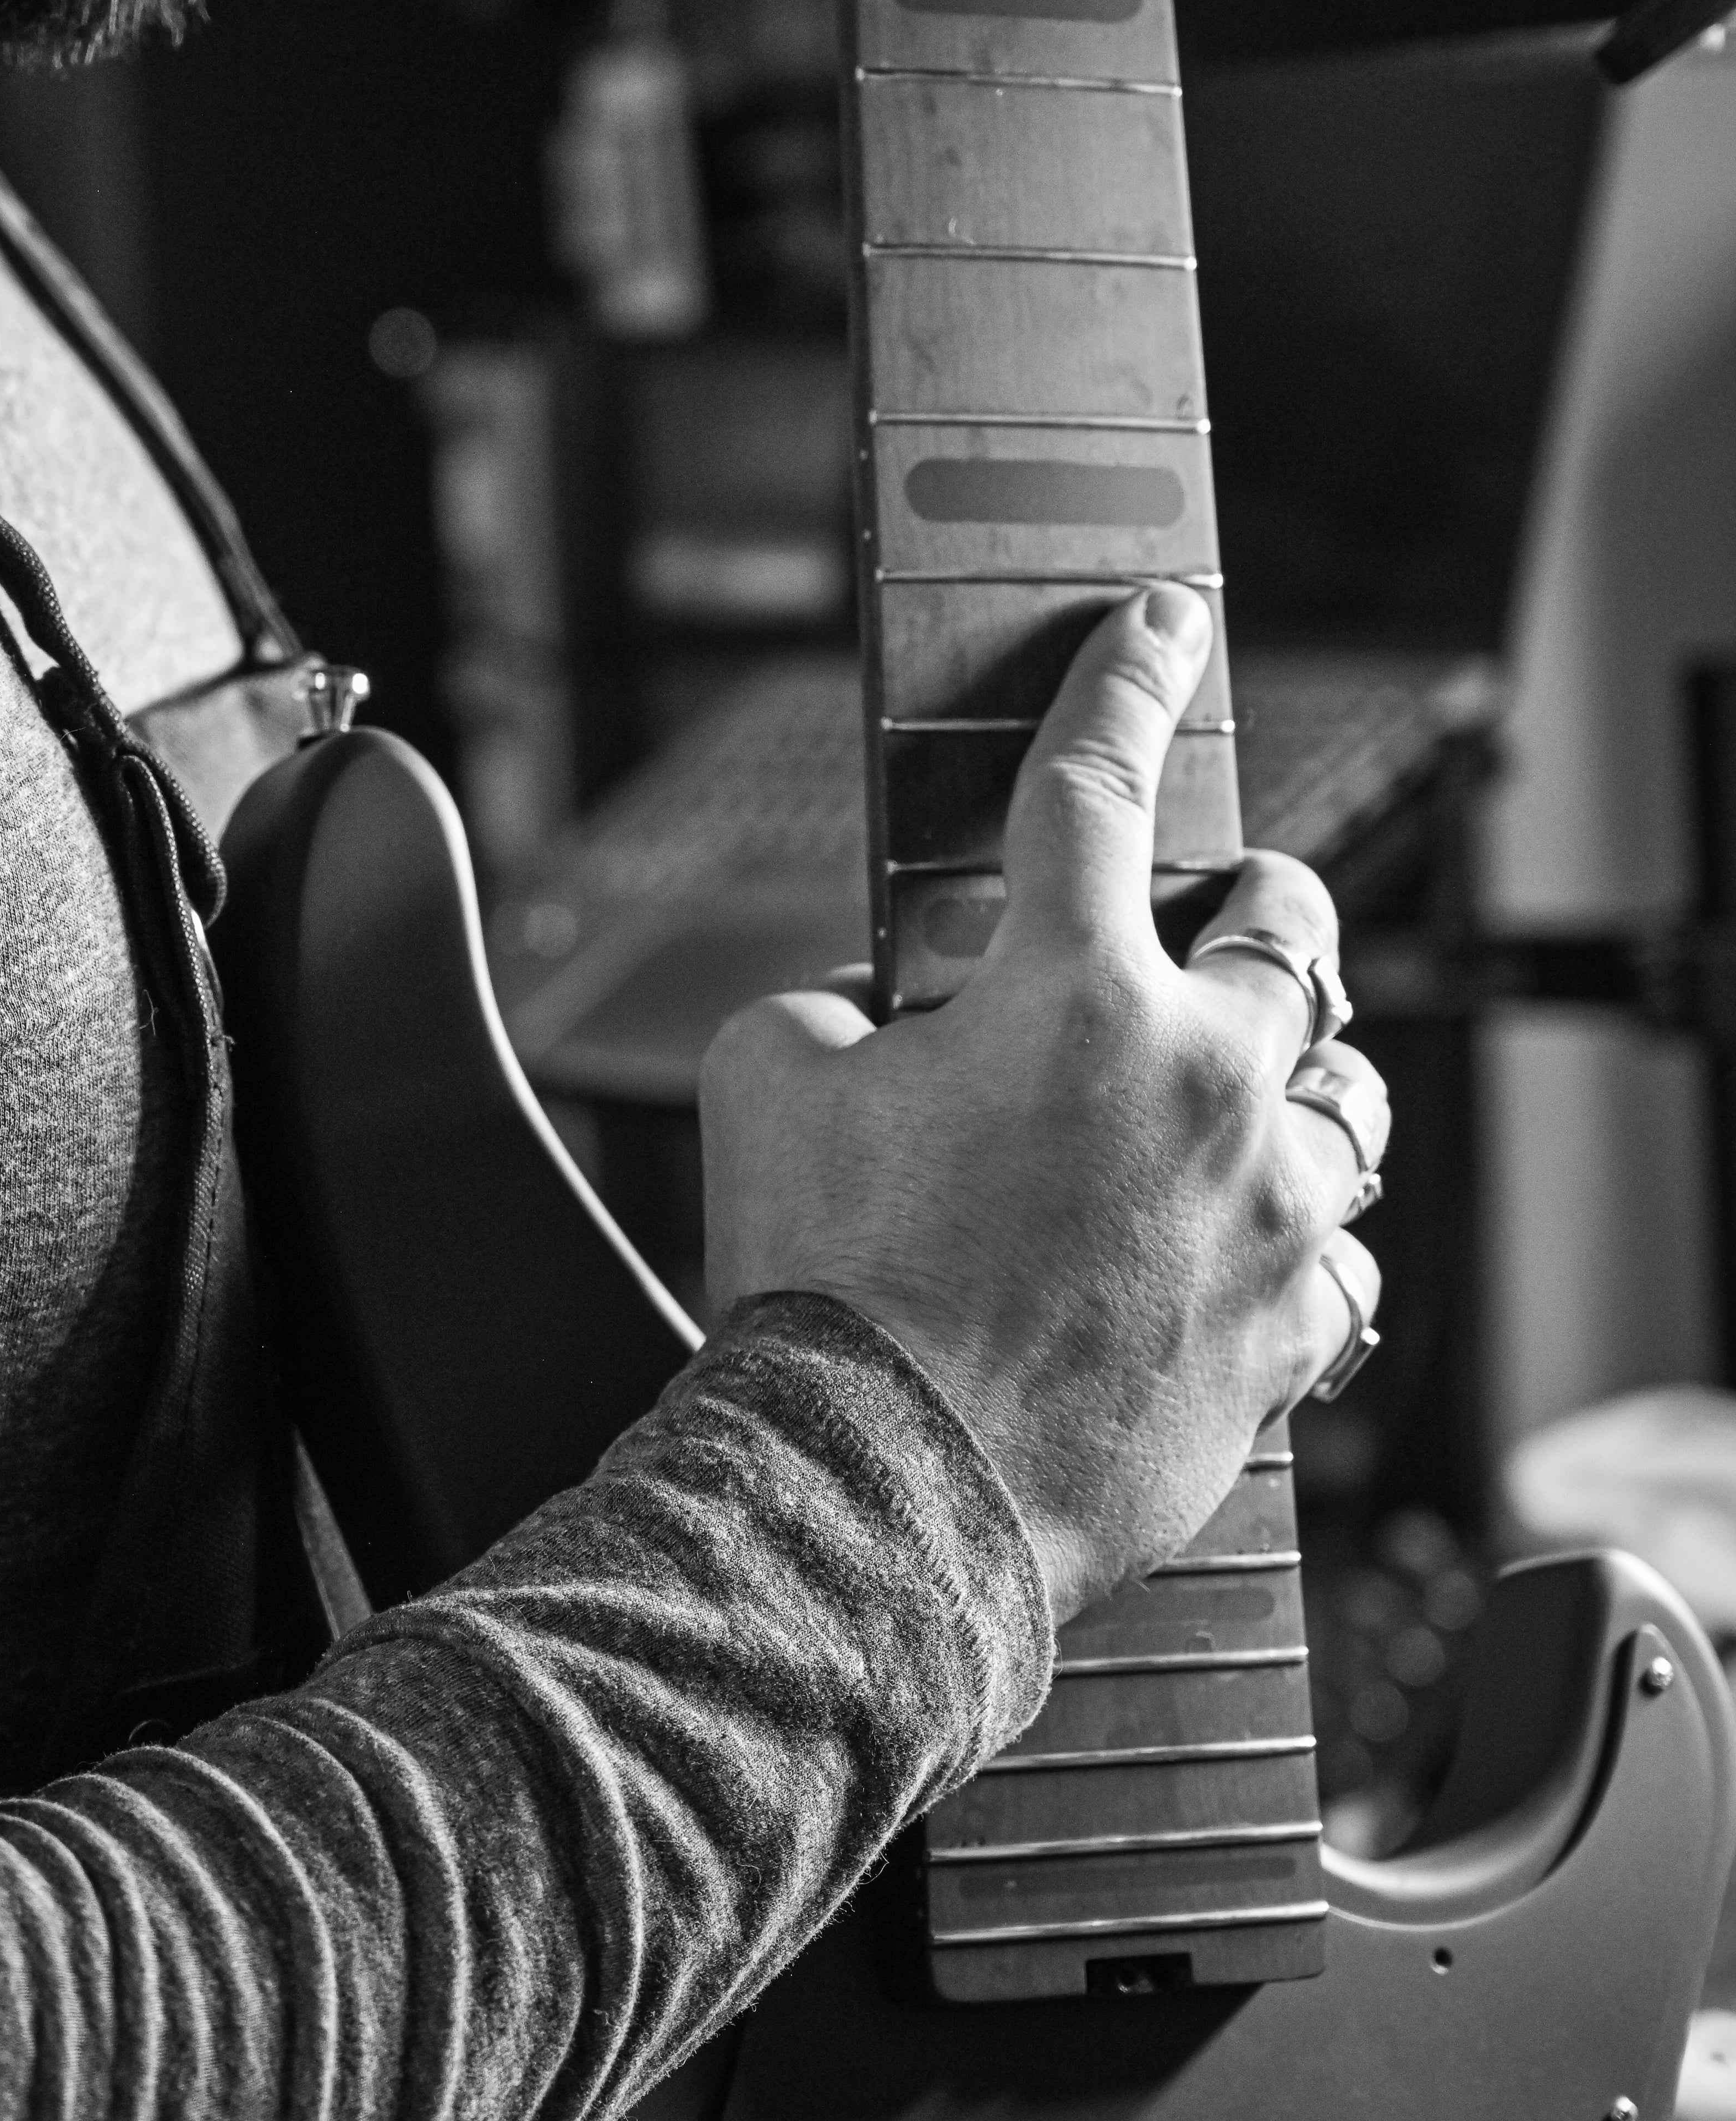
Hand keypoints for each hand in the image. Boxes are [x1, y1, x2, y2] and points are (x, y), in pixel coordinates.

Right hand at [698, 585, 1386, 1624]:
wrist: (877, 1495)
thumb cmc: (822, 1294)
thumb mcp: (766, 1083)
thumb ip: (834, 1007)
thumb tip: (881, 1019)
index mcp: (1069, 995)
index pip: (1095, 780)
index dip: (1126, 676)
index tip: (1162, 625)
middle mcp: (1200, 1083)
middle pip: (1295, 930)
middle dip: (1260, 903)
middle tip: (1225, 918)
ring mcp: (1262, 1213)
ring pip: (1354, 1100)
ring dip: (1302, 1078)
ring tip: (1247, 1097)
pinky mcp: (1286, 1335)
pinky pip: (1344, 1262)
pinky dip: (1302, 1243)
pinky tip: (1250, 1250)